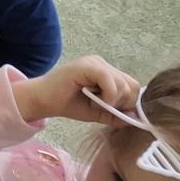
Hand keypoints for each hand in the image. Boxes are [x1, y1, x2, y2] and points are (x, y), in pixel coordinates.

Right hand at [13, 56, 140, 124]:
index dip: (127, 103)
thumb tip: (136, 118)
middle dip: (122, 102)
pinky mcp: (86, 65)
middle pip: (131, 85)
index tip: (111, 111)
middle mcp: (102, 63)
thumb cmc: (68, 104)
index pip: (132, 86)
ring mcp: (94, 62)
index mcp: (107, 72)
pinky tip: (94, 100)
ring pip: (123, 83)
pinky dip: (108, 95)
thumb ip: (116, 114)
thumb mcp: (98, 113)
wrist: (43, 100)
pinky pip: (109, 80)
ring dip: (112, 100)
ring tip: (94, 102)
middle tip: (102, 107)